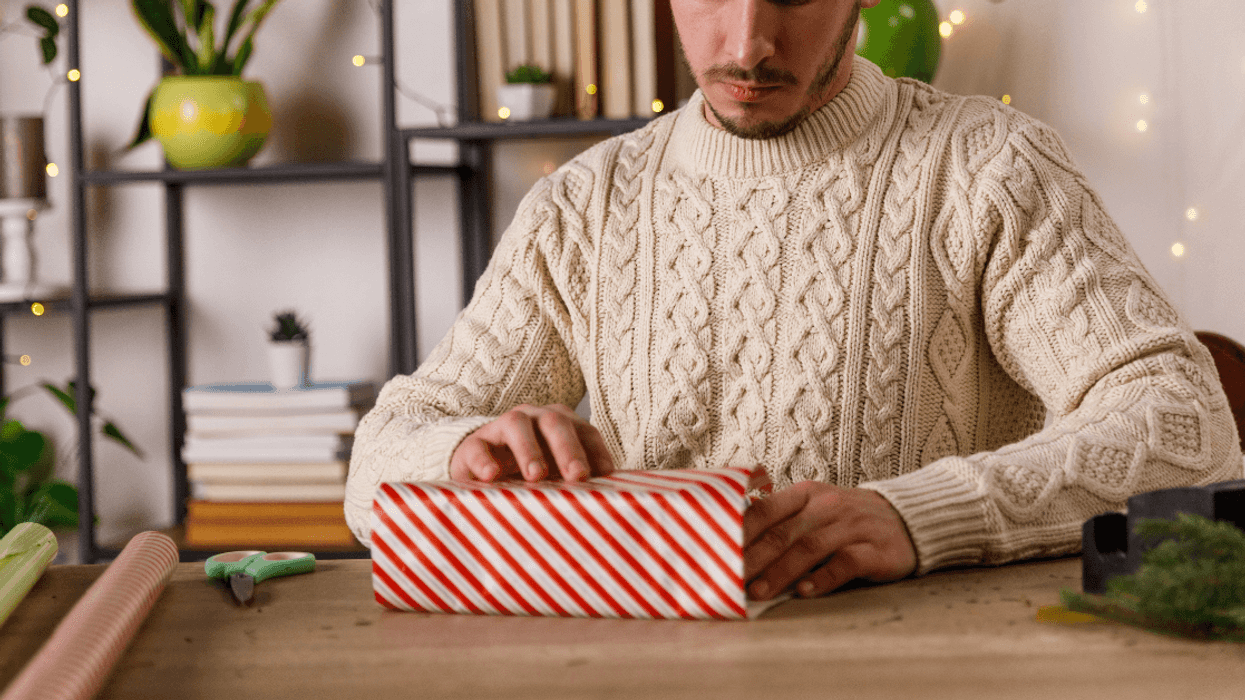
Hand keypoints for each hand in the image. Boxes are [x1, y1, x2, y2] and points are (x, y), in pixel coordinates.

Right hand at [449, 403, 615, 482]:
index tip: (604, 475)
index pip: (585, 432)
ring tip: (536, 475)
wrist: (480, 467)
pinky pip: (477, 447)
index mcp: (561, 424)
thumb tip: (607, 502)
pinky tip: (492, 476)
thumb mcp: (556, 476)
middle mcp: (534, 419)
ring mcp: (502, 428)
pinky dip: (484, 461)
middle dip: (568, 448)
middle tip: (577, 475)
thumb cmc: (529, 473)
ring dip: (529, 449)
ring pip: (517, 425)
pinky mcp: (473, 445)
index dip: (596, 451)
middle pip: (555, 422)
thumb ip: (577, 483)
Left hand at [743, 481, 916, 599]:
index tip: (716, 554)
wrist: (907, 518)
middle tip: (729, 580)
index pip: (764, 511)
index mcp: (805, 495)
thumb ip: (780, 522)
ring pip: (809, 548)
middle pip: (782, 532)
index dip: (738, 534)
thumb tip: (733, 547)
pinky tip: (804, 592)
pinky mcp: (875, 549)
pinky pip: (845, 562)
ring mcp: (851, 526)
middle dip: (752, 558)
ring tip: (759, 593)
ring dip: (780, 572)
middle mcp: (826, 506)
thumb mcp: (813, 509)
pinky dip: (823, 578)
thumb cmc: (846, 519)